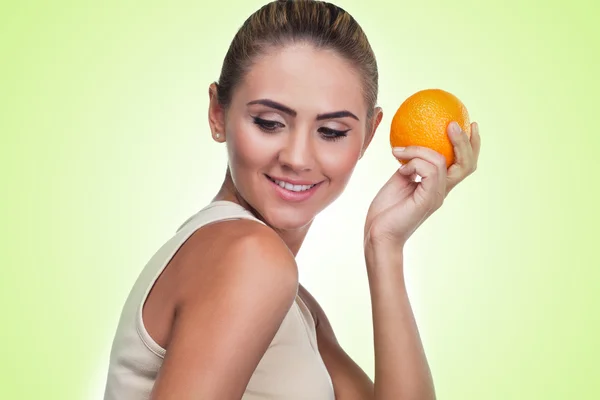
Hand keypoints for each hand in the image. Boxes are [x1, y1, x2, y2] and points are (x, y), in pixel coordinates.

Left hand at [364, 121, 480, 249]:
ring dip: (418, 151)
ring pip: (441, 161)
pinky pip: (429, 170)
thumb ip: (410, 166)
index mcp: (438, 186)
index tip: (466, 123)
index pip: (463, 164)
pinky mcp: (428, 199)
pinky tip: (400, 168)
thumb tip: (409, 147)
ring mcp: (437, 196)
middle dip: (463, 141)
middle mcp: (442, 191)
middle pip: (467, 164)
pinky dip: (414, 163)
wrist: (379, 236)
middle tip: (452, 124)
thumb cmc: (385, 212)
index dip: (470, 145)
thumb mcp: (399, 181)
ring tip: (399, 152)